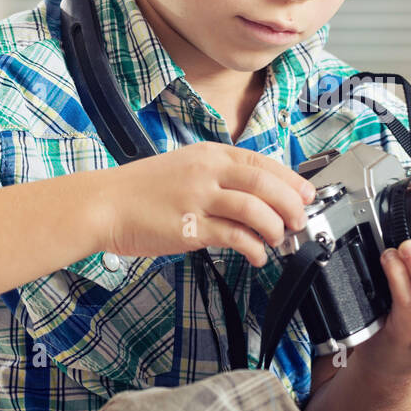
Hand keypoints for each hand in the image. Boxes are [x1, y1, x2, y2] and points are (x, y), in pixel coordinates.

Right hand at [98, 141, 316, 266]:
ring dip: (274, 226)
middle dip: (290, 203)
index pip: (262, 162)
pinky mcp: (190, 227)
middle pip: (264, 182)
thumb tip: (258, 195)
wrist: (104, 203)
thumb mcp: (186, 168)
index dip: (291, 180)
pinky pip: (233, 236)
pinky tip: (257, 256)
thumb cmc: (142, 190)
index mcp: (210, 154)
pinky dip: (253, 247)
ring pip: (254, 208)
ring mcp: (198, 198)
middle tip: (299, 220)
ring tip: (278, 239)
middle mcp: (207, 171)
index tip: (307, 194)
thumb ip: (220, 177)